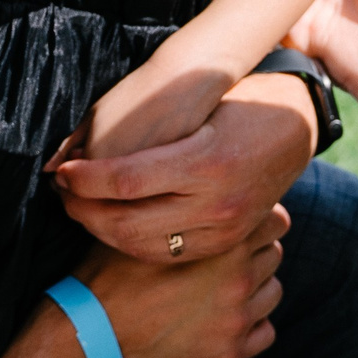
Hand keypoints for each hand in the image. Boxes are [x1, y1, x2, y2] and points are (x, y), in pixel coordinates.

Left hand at [53, 72, 316, 262]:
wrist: (295, 127)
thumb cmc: (240, 102)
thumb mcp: (198, 104)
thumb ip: (146, 128)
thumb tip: (80, 141)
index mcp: (205, 162)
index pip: (125, 182)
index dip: (84, 181)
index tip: (61, 172)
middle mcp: (215, 203)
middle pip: (127, 223)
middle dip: (83, 210)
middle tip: (62, 193)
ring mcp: (223, 229)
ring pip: (144, 246)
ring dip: (102, 230)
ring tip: (81, 209)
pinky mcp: (226, 242)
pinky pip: (168, 254)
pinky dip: (133, 243)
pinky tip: (115, 225)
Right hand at [83, 205, 287, 357]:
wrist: (93, 328)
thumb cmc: (113, 272)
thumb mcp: (141, 224)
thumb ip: (172, 204)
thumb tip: (182, 180)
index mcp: (224, 240)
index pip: (274, 219)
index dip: (257, 219)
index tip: (238, 225)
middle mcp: (240, 276)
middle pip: (273, 253)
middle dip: (255, 253)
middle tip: (225, 259)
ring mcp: (238, 316)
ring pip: (272, 292)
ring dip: (255, 289)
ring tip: (223, 290)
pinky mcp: (230, 350)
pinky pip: (265, 332)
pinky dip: (251, 326)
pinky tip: (225, 319)